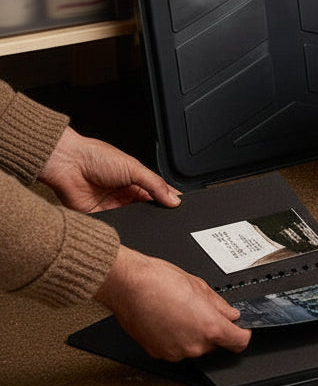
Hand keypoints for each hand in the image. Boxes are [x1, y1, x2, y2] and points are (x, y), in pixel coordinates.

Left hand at [37, 127, 181, 212]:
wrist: (68, 164)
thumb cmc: (96, 157)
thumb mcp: (134, 167)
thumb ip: (155, 184)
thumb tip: (174, 199)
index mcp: (136, 180)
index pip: (158, 193)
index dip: (168, 200)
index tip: (180, 207)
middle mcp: (125, 195)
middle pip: (147, 209)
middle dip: (156, 214)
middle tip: (165, 217)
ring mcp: (112, 207)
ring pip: (133, 220)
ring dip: (139, 222)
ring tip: (147, 221)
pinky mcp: (99, 218)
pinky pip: (115, 226)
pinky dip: (122, 228)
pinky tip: (128, 225)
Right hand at [94, 246, 251, 361]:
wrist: (129, 286)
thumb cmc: (160, 281)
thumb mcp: (200, 286)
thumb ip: (220, 305)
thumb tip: (230, 314)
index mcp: (209, 328)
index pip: (239, 342)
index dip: (242, 334)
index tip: (241, 329)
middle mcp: (194, 345)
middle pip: (216, 344)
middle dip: (213, 329)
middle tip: (202, 310)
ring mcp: (174, 352)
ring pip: (195, 347)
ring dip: (194, 334)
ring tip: (182, 311)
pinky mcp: (158, 353)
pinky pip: (176, 348)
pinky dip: (176, 338)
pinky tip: (169, 319)